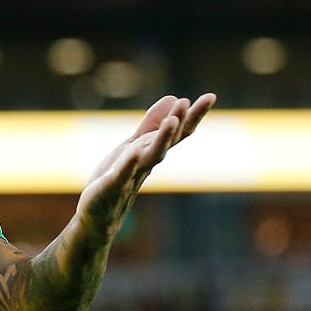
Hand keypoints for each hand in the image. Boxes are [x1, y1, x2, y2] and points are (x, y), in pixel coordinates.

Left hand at [77, 93, 216, 240]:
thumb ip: (151, 124)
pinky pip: (122, 173)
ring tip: (171, 121)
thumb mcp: (133, 145)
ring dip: (162, 139)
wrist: (100, 214)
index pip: (178, 132)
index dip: (194, 115)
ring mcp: (131, 175)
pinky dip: (128, 163)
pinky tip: (133, 152)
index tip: (211, 96)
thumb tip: (174, 97)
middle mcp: (147, 163)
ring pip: (151, 155)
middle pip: (168, 141)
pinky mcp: (112, 185)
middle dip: (179, 121)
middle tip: (187, 101)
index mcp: (152, 152)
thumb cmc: (118, 178)